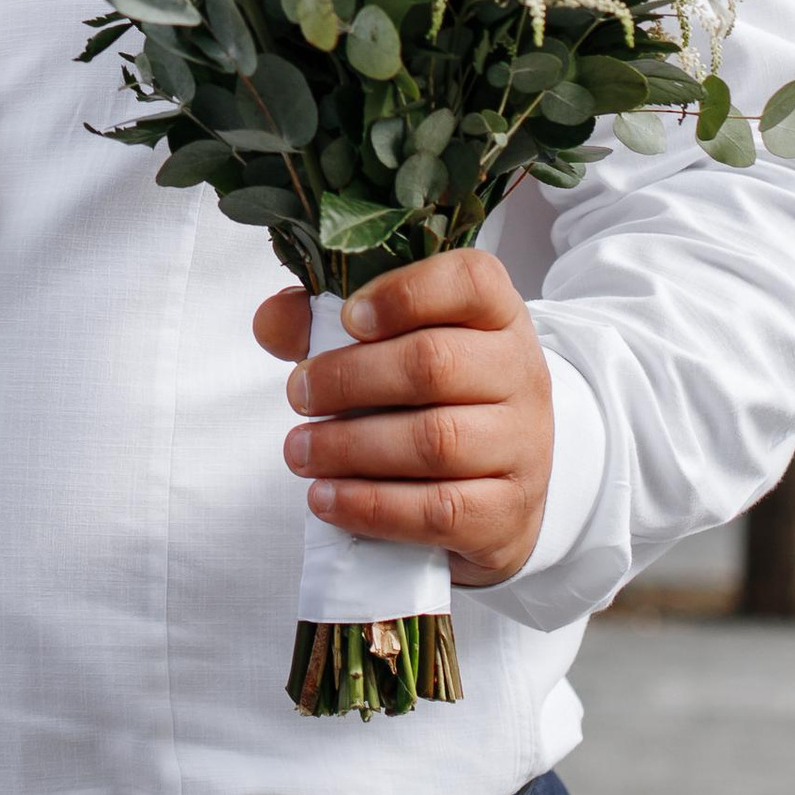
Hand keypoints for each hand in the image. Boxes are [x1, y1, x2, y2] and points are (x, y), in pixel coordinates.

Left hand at [255, 254, 554, 587]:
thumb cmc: (435, 398)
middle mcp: (521, 373)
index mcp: (498, 314)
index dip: (404, 294)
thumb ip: (324, 322)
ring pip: (436, 442)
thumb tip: (270, 322)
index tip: (347, 317)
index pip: (470, 281)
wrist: (505, 482)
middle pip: (434, 364)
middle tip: (299, 395)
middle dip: (350, 379)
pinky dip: (373, 507)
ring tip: (300, 452)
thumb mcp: (394, 346)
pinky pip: (440, 511)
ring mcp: (523, 446)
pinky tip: (327, 498)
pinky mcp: (509, 513)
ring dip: (351, 447)